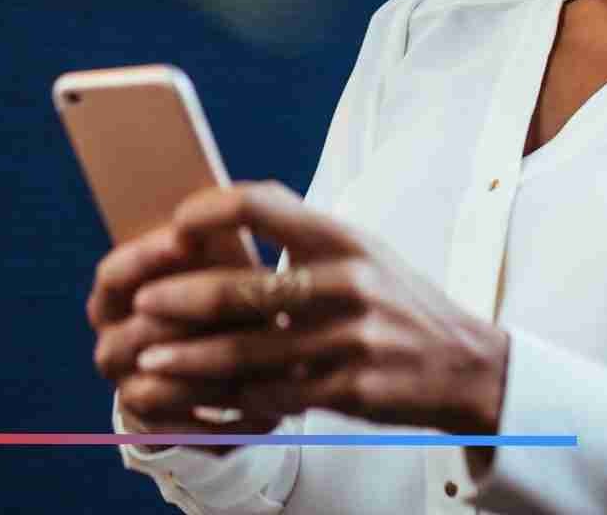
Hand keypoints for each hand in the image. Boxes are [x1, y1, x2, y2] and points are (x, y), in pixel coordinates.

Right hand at [88, 221, 285, 453]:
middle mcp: (111, 347)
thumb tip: (233, 206)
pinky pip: (195, 433)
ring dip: (219, 377)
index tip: (186, 236)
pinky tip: (278, 408)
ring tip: (273, 364)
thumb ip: (215, 238)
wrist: (210, 356)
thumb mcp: (214, 260)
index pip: (113, 274)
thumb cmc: (220, 289)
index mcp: (112, 299)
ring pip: (167, 388)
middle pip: (143, 333)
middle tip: (246, 307)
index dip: (146, 256)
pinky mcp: (162, 434)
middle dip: (195, 320)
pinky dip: (235, 421)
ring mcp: (131, 392)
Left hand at [127, 181, 509, 468]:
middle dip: (183, 298)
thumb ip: (300, 233)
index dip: (212, 210)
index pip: (265, 206)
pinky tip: (197, 399)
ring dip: (191, 359)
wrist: (466, 363)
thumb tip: (216, 216)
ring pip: (251, 352)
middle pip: (247, 287)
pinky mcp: (351, 389)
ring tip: (149, 360)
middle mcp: (348, 283)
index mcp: (343, 238)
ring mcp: (351, 340)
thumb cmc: (394, 300)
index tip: (174, 223)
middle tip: (140, 304)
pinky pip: (274, 395)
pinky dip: (229, 399)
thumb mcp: (360, 250)